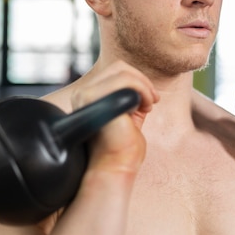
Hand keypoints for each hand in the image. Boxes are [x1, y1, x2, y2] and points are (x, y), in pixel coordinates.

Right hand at [70, 61, 158, 175]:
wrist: (117, 166)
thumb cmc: (122, 143)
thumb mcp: (126, 110)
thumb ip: (128, 91)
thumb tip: (141, 77)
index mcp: (88, 95)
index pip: (114, 70)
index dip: (137, 80)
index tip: (150, 99)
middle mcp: (82, 93)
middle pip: (119, 67)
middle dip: (142, 81)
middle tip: (152, 101)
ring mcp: (87, 96)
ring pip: (124, 72)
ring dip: (144, 86)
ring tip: (148, 105)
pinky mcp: (97, 101)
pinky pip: (126, 81)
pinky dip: (142, 91)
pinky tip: (145, 108)